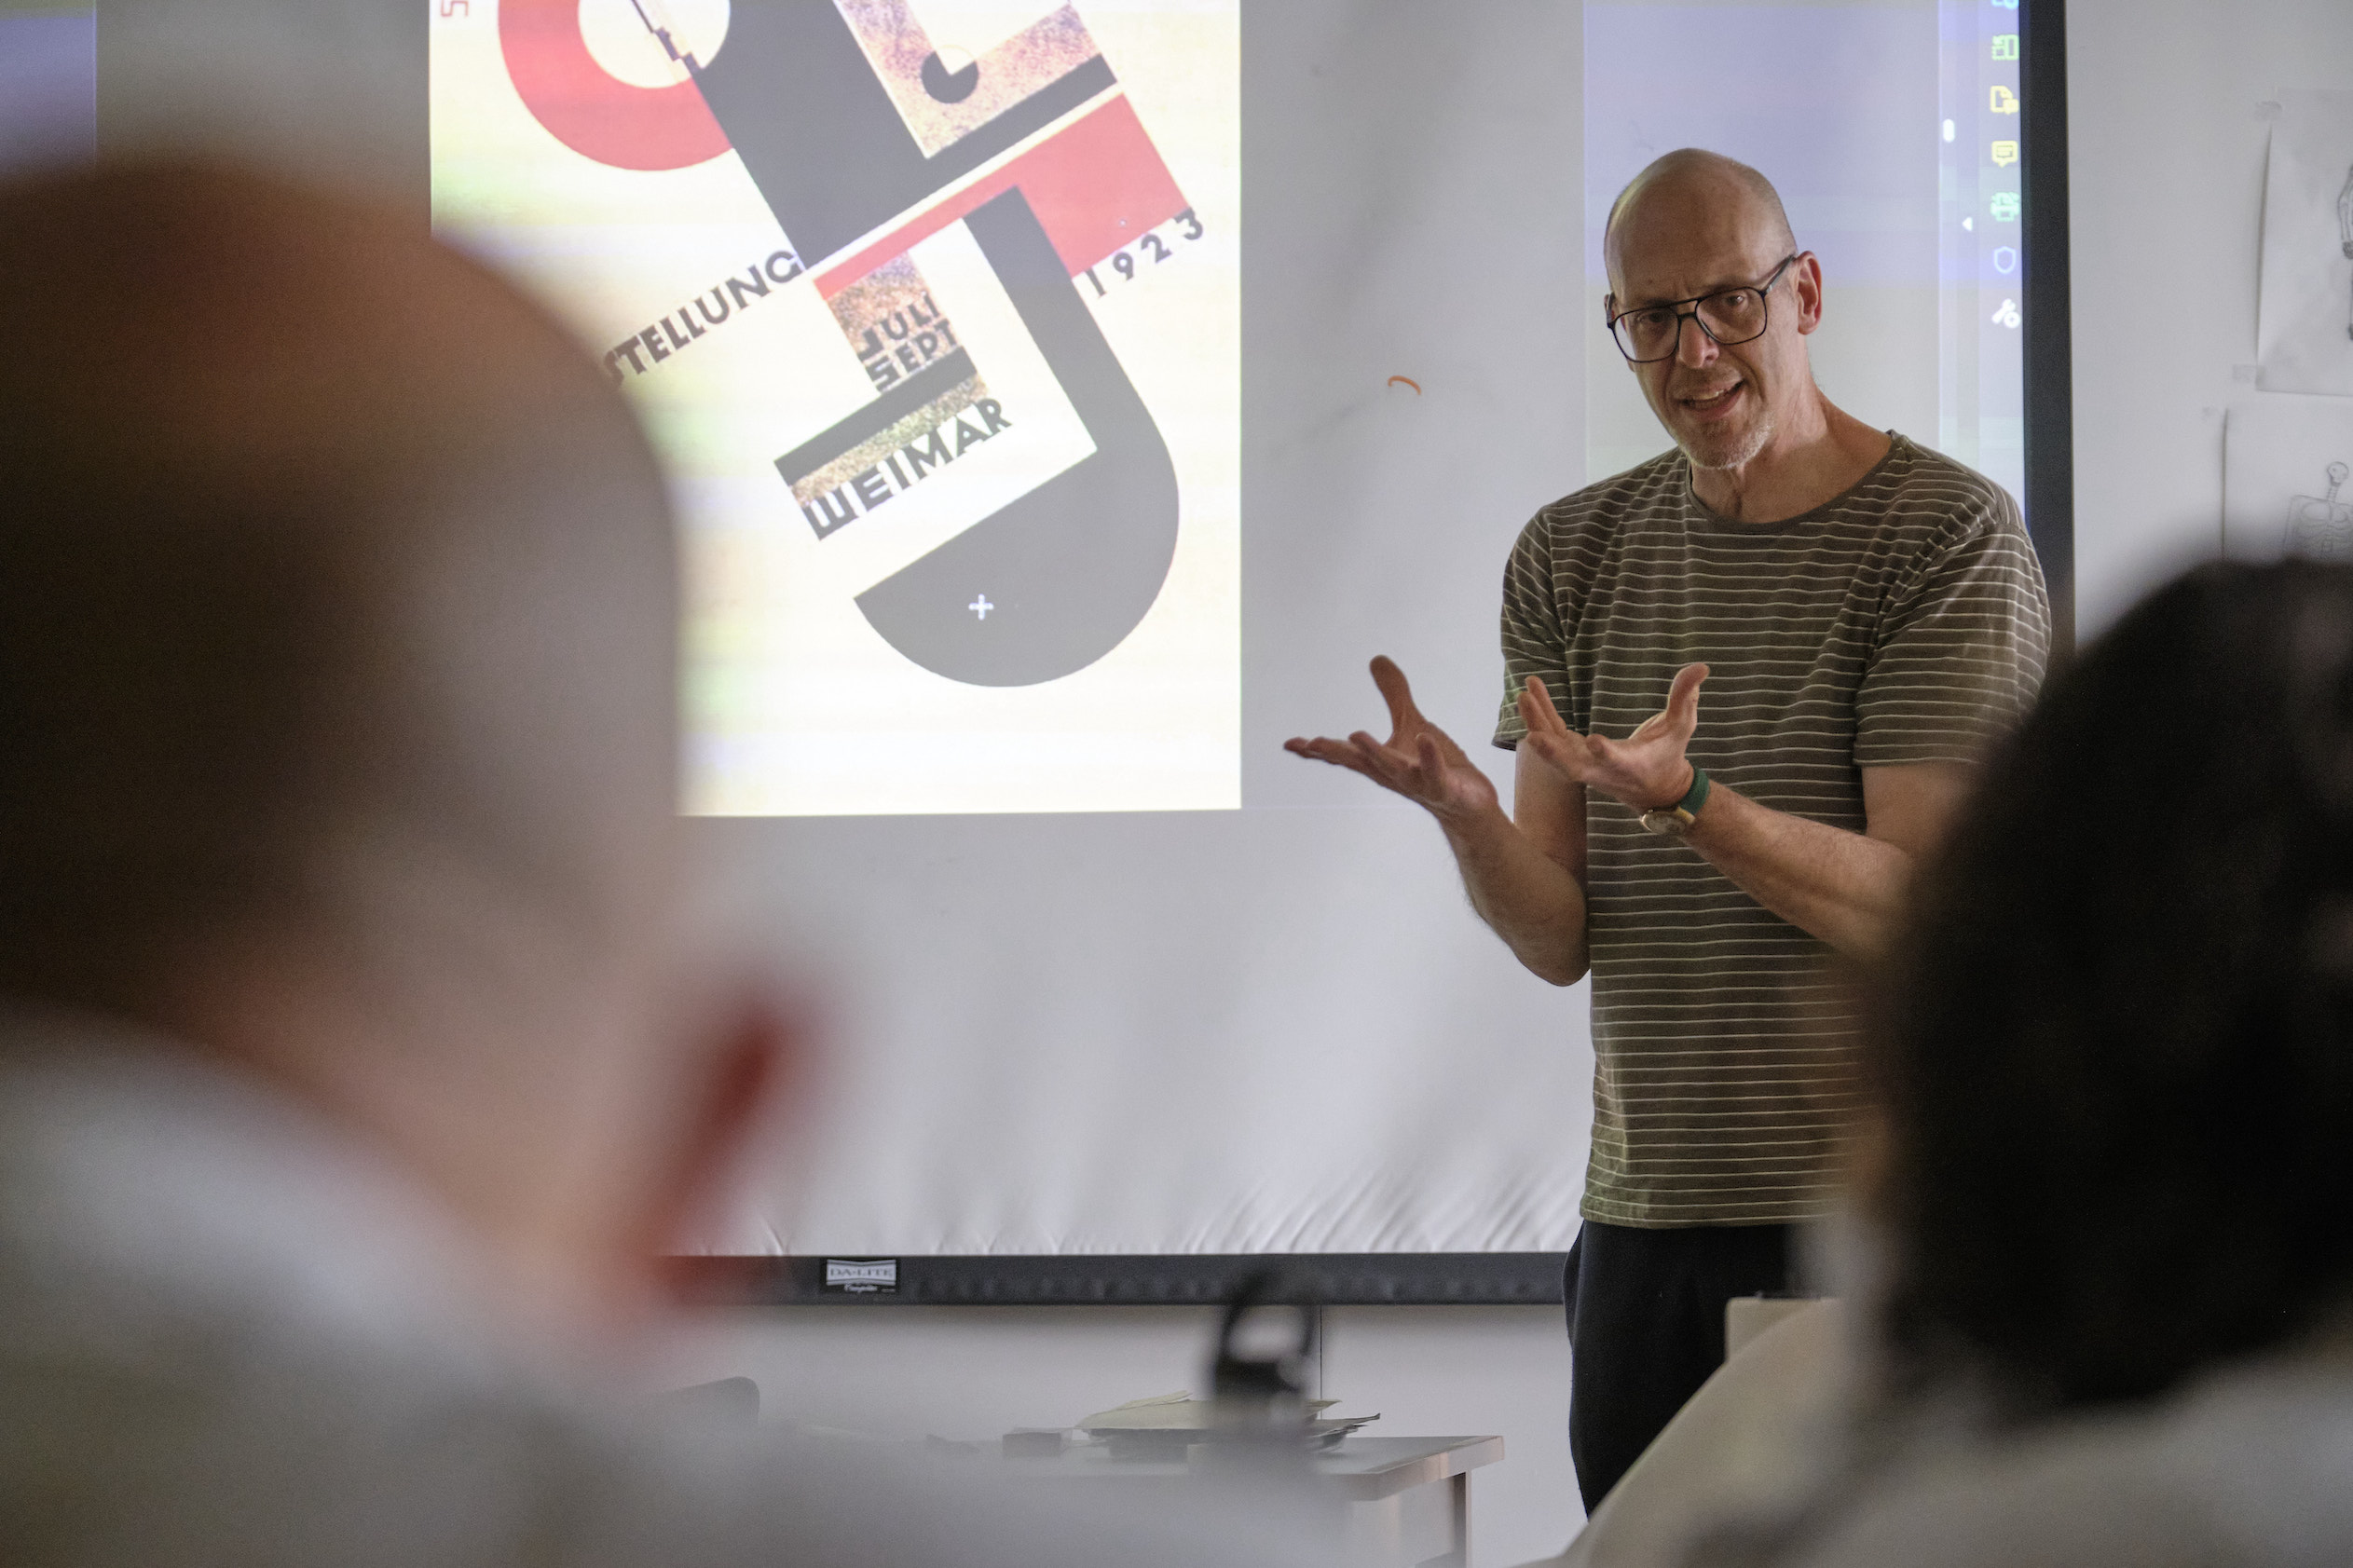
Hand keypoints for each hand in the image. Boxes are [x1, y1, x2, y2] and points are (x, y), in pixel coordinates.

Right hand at [1285, 656, 1498, 821]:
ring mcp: (1418, 782)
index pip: (1345, 754)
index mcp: (1380, 761)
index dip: (1318, 749)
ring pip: (1393, 768)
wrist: (1468, 805)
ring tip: (1355, 735)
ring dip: (1374, 753)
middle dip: (1335, 753)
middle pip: (1360, 763)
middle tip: (1311, 743)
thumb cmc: (1436, 766)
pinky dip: (1428, 757)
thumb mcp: (1412, 724)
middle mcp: (1393, 774)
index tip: (1291, 743)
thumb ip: (1393, 694)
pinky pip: (1435, 772)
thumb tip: (1376, 659)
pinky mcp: (1444, 787)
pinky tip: (1423, 739)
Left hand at [1517, 664, 1707, 809]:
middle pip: (1572, 768)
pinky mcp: (1573, 755)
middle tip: (1532, 736)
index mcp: (1630, 764)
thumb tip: (1702, 667)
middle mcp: (1601, 770)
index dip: (1605, 753)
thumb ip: (1686, 697)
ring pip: (1554, 750)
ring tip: (1523, 695)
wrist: (1653, 788)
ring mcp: (1584, 765)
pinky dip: (1541, 715)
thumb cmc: (1668, 754)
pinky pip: (1552, 735)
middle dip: (1552, 754)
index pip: (1616, 762)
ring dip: (1538, 724)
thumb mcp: (1682, 726)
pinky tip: (1530, 690)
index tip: (1594, 741)